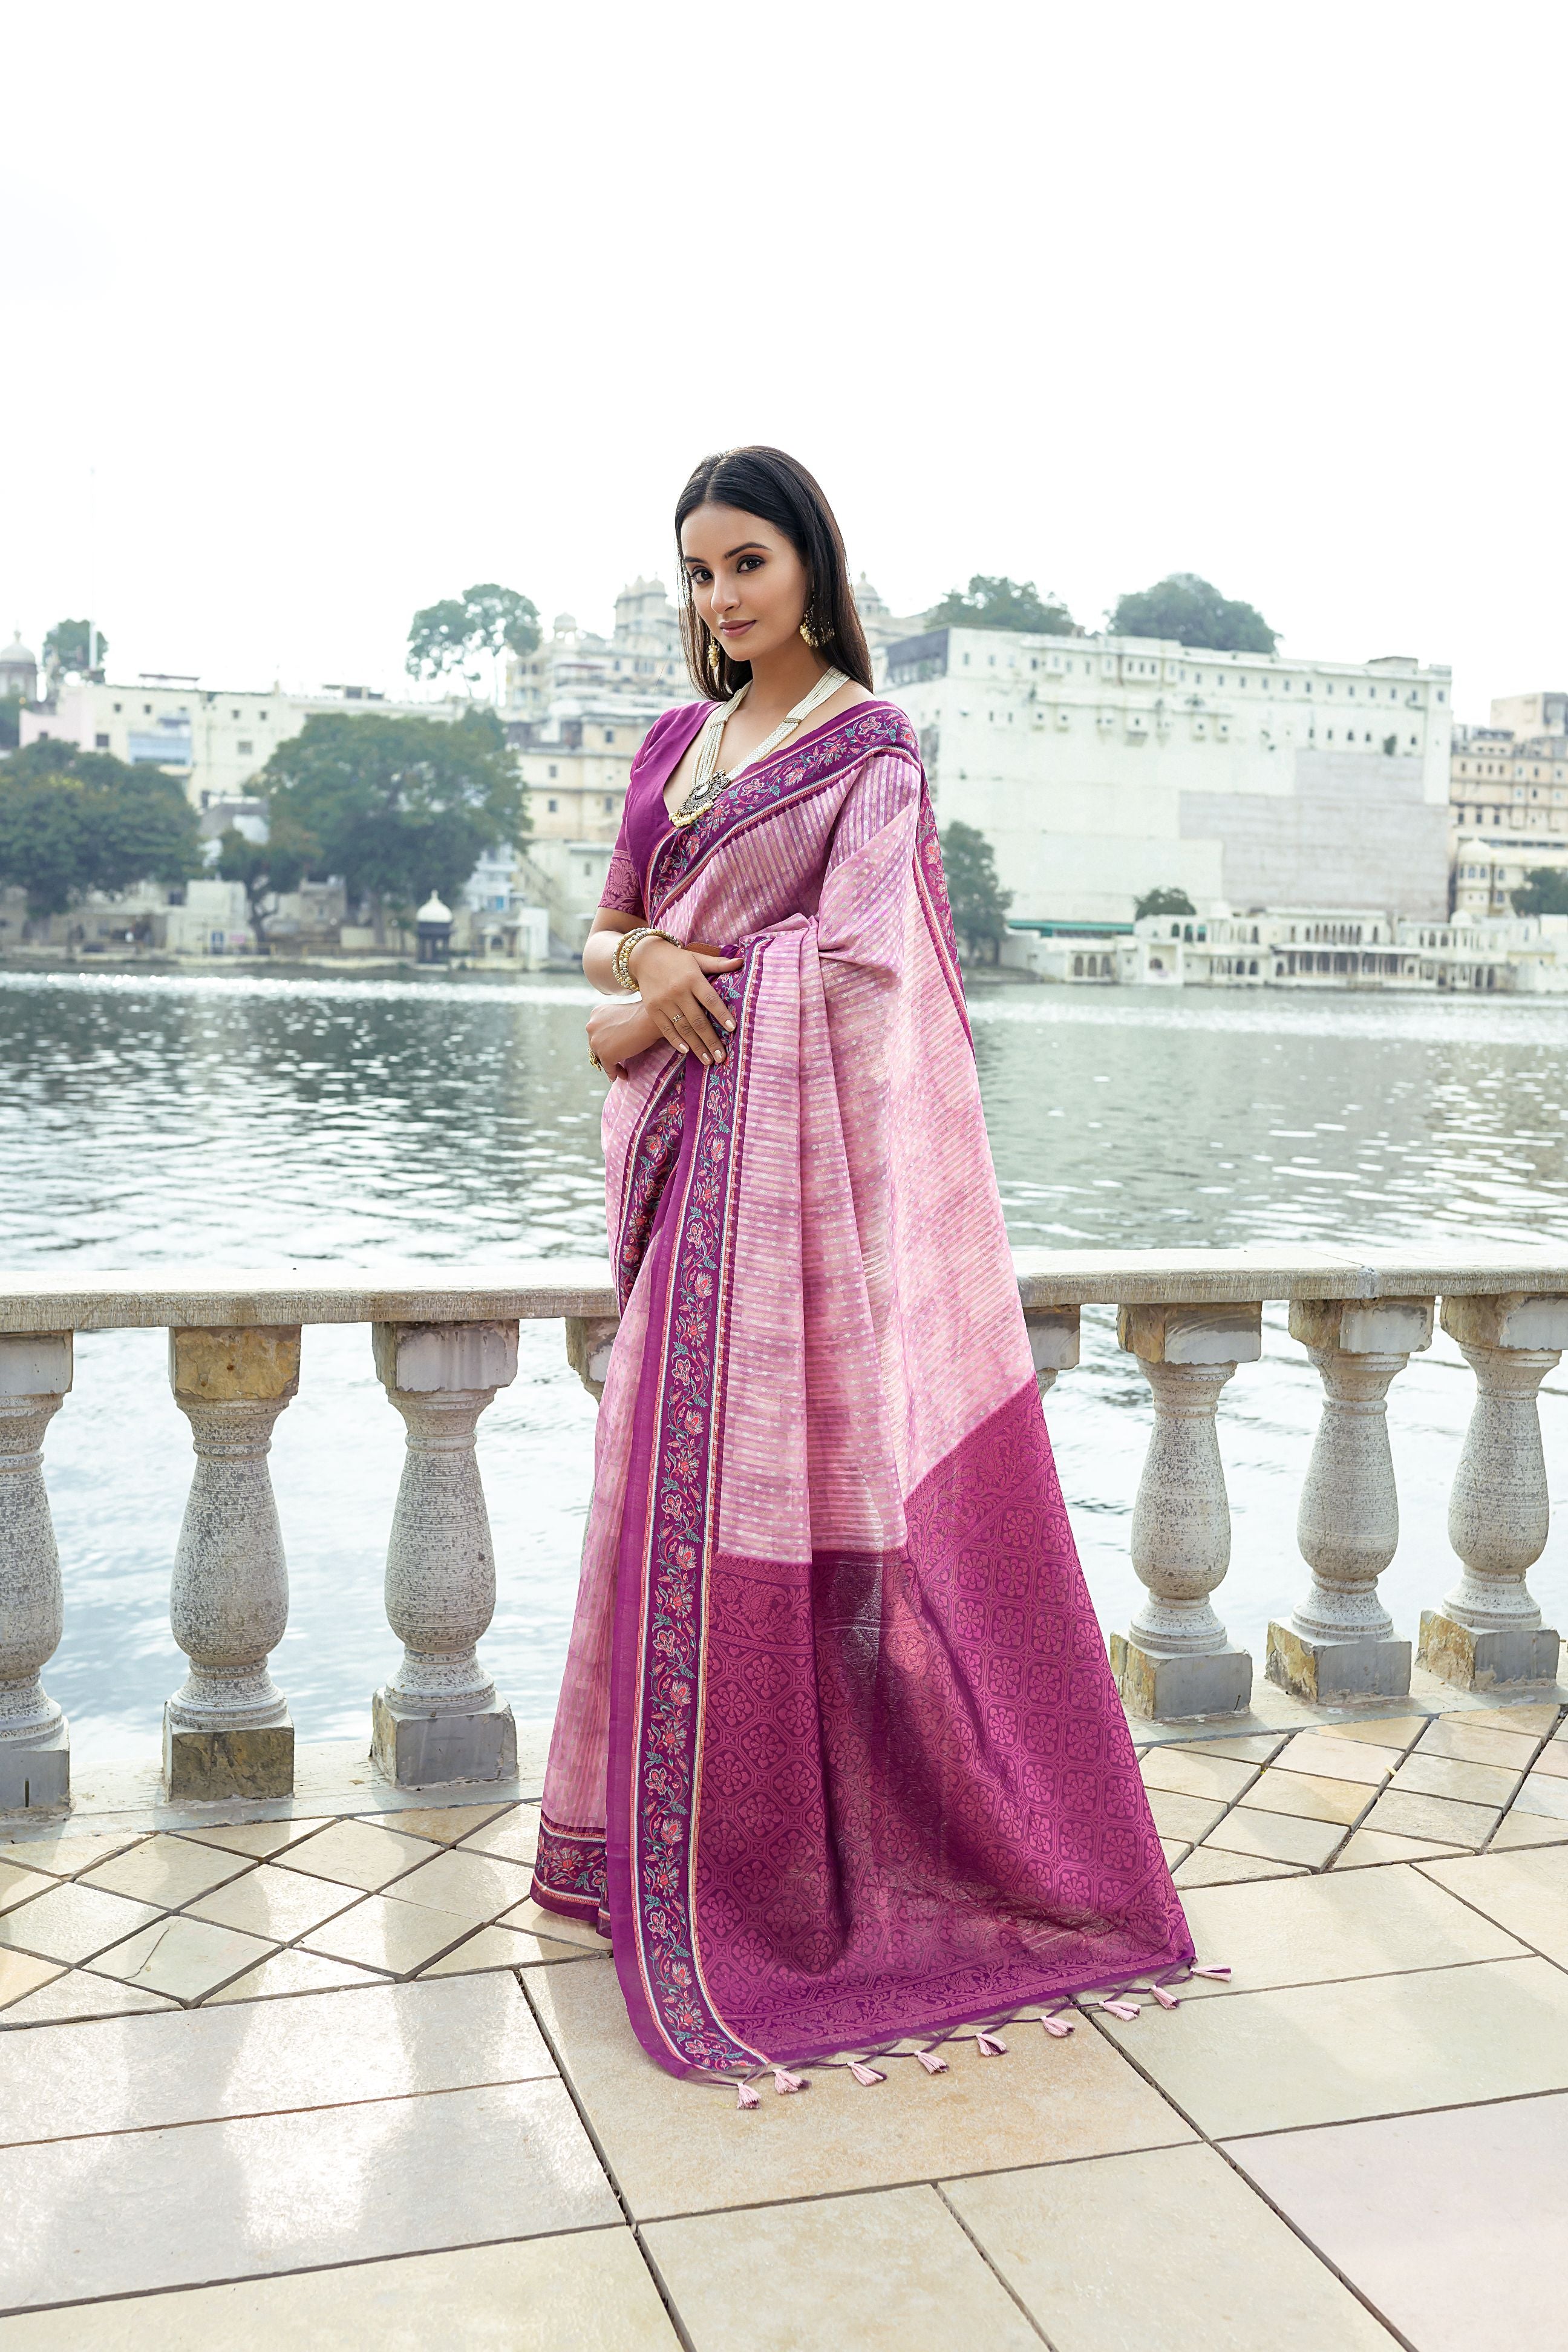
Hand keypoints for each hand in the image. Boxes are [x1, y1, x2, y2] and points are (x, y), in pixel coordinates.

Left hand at [587, 996, 660, 1081]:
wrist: (650, 1019)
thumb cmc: (643, 1015)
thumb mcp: (621, 1016)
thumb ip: (612, 1026)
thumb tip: (614, 1042)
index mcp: (595, 1015)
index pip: (597, 1035)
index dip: (605, 1044)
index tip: (613, 1050)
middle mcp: (591, 1027)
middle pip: (596, 1047)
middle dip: (606, 1055)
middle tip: (617, 1062)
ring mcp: (597, 1042)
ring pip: (602, 1059)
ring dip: (612, 1066)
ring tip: (622, 1072)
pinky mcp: (605, 1055)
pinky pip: (609, 1068)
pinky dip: (615, 1073)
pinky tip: (623, 1075)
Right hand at [628, 938, 740, 1065]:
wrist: (646, 957)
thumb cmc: (677, 959)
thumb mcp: (697, 958)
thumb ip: (718, 964)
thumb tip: (741, 961)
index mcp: (692, 978)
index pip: (710, 999)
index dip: (721, 1014)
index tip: (732, 1028)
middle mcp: (677, 991)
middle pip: (697, 1020)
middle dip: (710, 1040)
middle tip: (721, 1057)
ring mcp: (663, 1002)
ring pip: (683, 1028)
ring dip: (696, 1046)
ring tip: (708, 1060)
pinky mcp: (652, 1009)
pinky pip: (666, 1029)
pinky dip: (676, 1041)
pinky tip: (686, 1051)